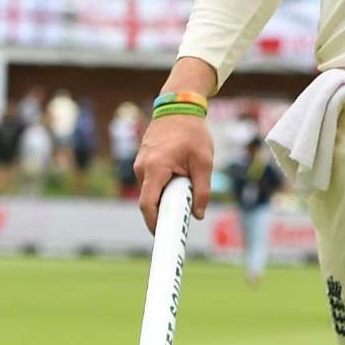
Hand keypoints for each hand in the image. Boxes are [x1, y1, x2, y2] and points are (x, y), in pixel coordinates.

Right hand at [136, 111, 212, 232]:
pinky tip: (179, 184)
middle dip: (162, 213)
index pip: (147, 204)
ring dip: (165, 198)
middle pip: (148, 200)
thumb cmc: (193, 134)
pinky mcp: (144, 162)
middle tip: (179, 224)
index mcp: (155, 168)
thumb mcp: (204, 163)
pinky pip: (151, 182)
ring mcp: (140, 164)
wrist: (179, 108)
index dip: (153, 223)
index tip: (163, 236)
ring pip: (150, 191)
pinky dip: (163, 188)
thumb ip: (202, 190)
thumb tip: (198, 215)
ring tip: (185, 196)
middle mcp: (142, 167)